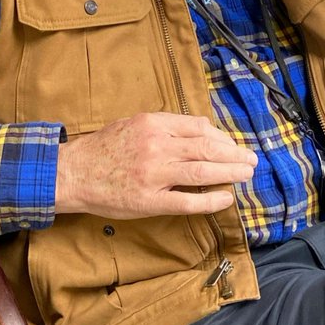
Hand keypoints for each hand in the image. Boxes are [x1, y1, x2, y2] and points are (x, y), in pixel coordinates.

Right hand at [54, 112, 256, 218]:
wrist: (73, 174)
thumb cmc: (102, 149)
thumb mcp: (132, 124)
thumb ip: (164, 126)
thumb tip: (199, 129)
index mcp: (153, 124)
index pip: (199, 128)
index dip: (222, 137)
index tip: (232, 145)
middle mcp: (157, 146)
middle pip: (208, 149)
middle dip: (234, 155)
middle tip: (251, 160)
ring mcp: (155, 174)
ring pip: (203, 172)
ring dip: (230, 173)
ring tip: (246, 175)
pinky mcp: (150, 201)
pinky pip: (188, 201)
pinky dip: (211, 200)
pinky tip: (225, 199)